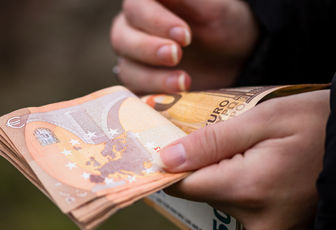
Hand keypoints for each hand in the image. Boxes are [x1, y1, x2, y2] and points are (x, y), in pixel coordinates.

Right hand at [110, 0, 258, 92]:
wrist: (233, 57)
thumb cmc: (221, 23)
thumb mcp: (211, 7)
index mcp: (147, 2)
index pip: (136, 6)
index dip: (155, 21)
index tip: (184, 35)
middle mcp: (133, 29)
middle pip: (122, 37)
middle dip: (148, 48)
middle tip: (177, 55)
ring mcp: (134, 59)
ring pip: (127, 67)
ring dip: (152, 77)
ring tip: (184, 81)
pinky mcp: (142, 85)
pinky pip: (136, 93)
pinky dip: (154, 95)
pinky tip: (176, 95)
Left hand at [159, 90, 329, 229]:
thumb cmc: (319, 124)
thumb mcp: (264, 119)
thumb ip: (211, 141)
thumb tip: (166, 159)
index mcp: (248, 188)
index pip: (183, 185)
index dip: (172, 165)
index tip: (172, 144)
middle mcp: (255, 218)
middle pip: (202, 191)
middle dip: (204, 164)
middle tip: (223, 136)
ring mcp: (268, 228)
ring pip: (221, 198)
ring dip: (224, 173)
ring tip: (248, 148)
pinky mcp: (276, 229)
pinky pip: (242, 206)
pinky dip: (241, 184)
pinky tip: (261, 164)